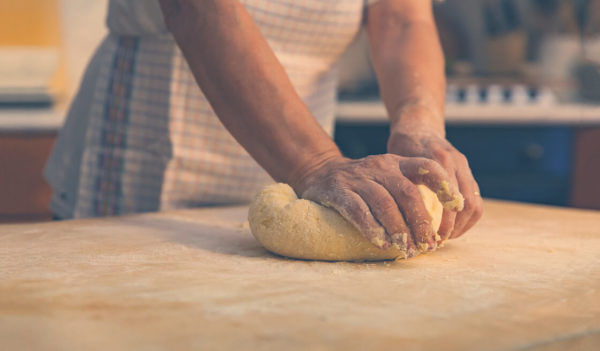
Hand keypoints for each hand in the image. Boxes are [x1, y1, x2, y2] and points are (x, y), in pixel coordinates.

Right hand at [291, 154, 462, 255]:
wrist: (321, 172)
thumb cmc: (363, 183)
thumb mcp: (387, 177)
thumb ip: (408, 192)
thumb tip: (438, 227)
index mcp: (396, 162)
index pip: (427, 166)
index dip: (444, 185)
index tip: (456, 206)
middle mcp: (379, 166)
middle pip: (407, 193)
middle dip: (421, 222)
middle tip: (428, 245)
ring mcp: (358, 178)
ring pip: (384, 204)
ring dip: (399, 230)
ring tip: (407, 249)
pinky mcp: (338, 191)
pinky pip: (358, 211)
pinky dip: (372, 229)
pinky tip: (382, 243)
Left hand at [387, 128, 482, 241]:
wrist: (419, 124)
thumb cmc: (404, 144)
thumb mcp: (398, 160)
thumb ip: (405, 181)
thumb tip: (398, 215)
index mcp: (441, 160)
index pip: (451, 200)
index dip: (445, 223)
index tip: (431, 237)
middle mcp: (458, 163)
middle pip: (468, 205)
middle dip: (454, 228)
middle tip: (437, 242)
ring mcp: (466, 168)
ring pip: (475, 205)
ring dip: (462, 226)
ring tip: (444, 238)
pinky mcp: (468, 174)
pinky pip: (475, 201)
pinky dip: (466, 218)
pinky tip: (450, 228)